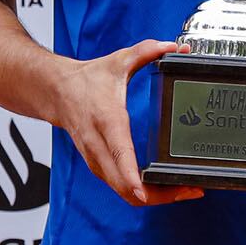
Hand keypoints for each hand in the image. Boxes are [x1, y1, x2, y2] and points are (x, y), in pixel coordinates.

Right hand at [52, 39, 202, 206]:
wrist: (56, 92)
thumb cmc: (88, 80)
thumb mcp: (119, 61)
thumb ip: (148, 51)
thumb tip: (175, 47)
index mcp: (107, 120)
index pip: (119, 154)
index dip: (132, 177)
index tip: (146, 190)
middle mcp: (99, 146)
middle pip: (124, 185)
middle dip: (157, 194)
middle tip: (189, 190)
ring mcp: (97, 160)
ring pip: (123, 192)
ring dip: (153, 197)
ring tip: (184, 191)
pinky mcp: (99, 167)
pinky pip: (120, 188)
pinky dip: (142, 193)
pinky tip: (164, 188)